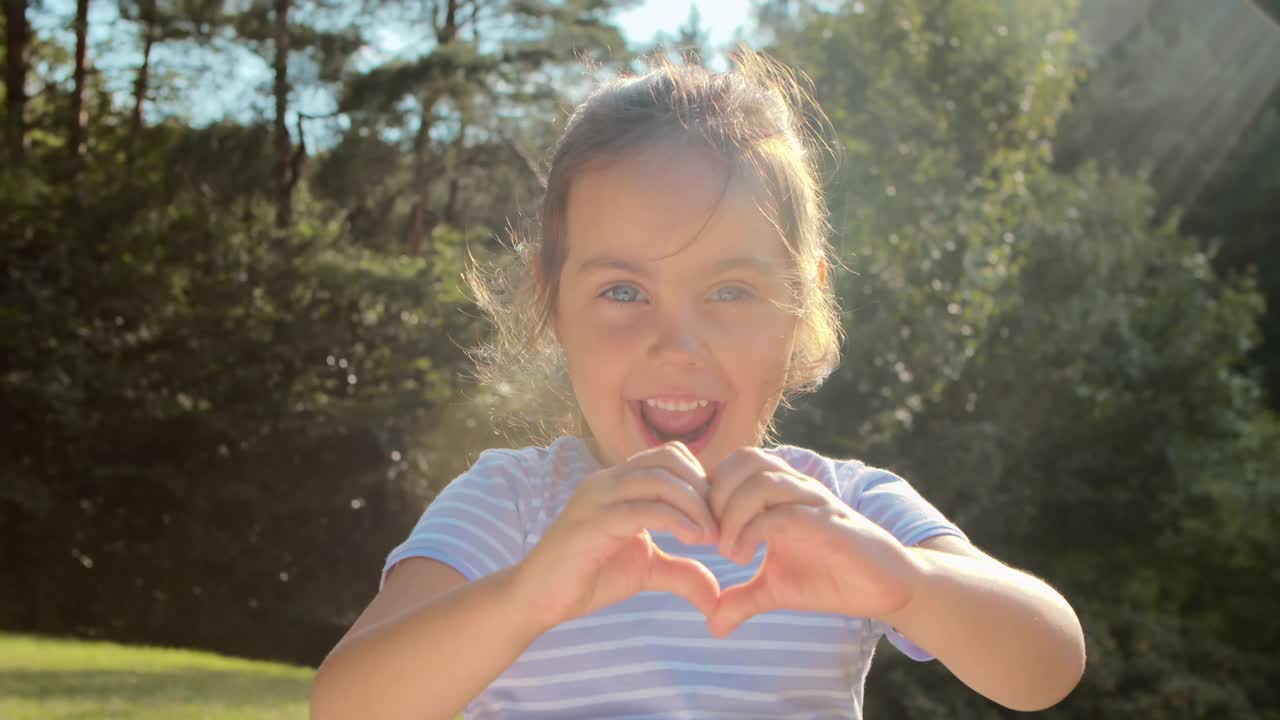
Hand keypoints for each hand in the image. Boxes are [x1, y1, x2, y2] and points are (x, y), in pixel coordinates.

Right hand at [513, 441, 721, 631]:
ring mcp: (597, 498)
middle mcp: (607, 480)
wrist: (540, 598)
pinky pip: (642, 509)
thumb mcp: (647, 569)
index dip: (701, 480)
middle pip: (669, 458)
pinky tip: (693, 540)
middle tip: (718, 526)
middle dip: (702, 489)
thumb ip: (682, 573)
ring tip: (709, 536)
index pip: (670, 455)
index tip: (717, 517)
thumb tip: (717, 593)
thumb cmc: (590, 576)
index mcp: (620, 482)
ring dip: (693, 504)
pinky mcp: (592, 523)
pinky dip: (675, 519)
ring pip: (658, 478)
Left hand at [705, 448, 922, 636]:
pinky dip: (753, 531)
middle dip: (715, 496)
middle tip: (708, 536)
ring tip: (728, 550)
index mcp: (780, 493)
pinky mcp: (828, 523)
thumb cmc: (832, 578)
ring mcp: (813, 502)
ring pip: (761, 481)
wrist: (886, 587)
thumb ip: (742, 599)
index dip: (709, 489)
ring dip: (733, 514)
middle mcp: (796, 488)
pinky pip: (783, 513)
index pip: (734, 463)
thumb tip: (714, 624)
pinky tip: (744, 555)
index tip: (700, 529)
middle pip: (744, 460)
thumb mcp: (776, 590)